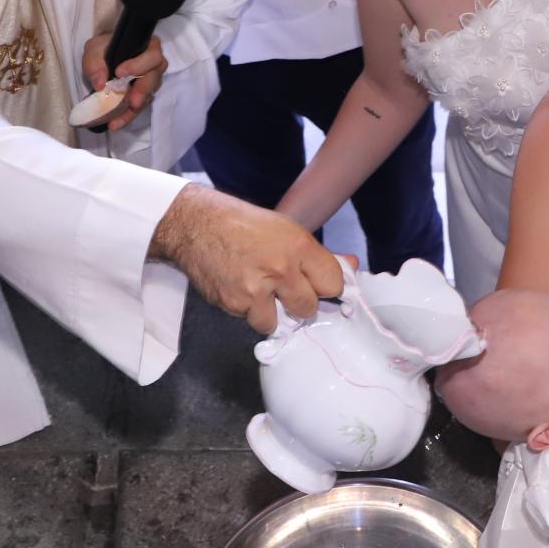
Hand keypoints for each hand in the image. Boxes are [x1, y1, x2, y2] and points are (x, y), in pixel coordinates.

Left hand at [82, 34, 166, 132]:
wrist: (103, 57)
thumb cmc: (104, 49)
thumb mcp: (94, 50)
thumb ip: (96, 63)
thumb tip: (100, 85)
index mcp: (148, 47)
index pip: (152, 56)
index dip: (139, 65)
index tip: (119, 73)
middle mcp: (154, 66)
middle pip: (154, 79)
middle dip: (142, 91)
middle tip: (132, 103)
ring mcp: (150, 83)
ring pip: (147, 97)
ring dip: (132, 110)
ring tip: (116, 120)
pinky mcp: (143, 97)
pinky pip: (138, 108)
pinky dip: (126, 116)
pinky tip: (114, 123)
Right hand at [149, 184, 343, 332]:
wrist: (196, 225)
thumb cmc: (243, 225)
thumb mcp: (287, 231)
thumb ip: (319, 255)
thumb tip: (352, 266)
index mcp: (298, 246)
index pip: (333, 285)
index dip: (324, 288)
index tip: (315, 286)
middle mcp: (280, 269)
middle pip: (308, 309)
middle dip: (298, 303)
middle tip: (283, 288)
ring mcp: (255, 290)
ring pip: (278, 322)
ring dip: (270, 312)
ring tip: (258, 289)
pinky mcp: (233, 303)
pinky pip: (250, 319)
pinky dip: (247, 309)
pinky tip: (239, 287)